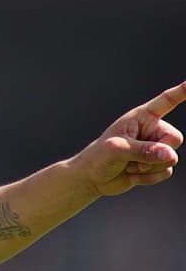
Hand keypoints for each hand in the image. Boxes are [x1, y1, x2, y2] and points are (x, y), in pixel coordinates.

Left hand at [79, 81, 183, 195]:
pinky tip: (132, 175)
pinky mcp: (157, 165)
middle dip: (157, 152)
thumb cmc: (100, 156)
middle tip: (132, 158)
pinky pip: (165, 172)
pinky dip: (148, 178)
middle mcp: (153, 130)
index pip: (166, 101)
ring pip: (171, 159)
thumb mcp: (117, 150)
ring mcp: (156, 148)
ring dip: (148, 167)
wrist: (92, 179)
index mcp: (142, 117)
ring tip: (128, 165)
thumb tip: (170, 155)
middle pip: (175, 139)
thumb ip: (144, 151)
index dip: (181, 92)